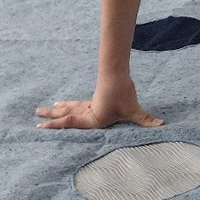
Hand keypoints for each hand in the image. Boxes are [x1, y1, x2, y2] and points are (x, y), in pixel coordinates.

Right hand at [35, 74, 162, 129]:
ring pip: (71, 107)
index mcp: (93, 118)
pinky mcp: (95, 98)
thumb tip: (162, 125)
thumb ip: (146, 120)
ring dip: (59, 109)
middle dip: (52, 117)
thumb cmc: (123, 94)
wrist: (117, 73)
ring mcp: (90, 104)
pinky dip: (70, 105)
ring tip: (47, 107)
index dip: (56, 126)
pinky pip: (78, 104)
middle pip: (67, 114)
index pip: (71, 123)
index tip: (41, 126)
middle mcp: (88, 112)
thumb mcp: (134, 110)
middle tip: (36, 115)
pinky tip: (65, 104)